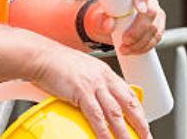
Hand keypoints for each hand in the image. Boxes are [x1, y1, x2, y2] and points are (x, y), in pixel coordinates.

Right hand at [30, 44, 150, 138]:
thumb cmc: (55, 63)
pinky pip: (97, 116)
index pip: (128, 93)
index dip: (138, 110)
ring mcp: (93, 84)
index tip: (142, 123)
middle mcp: (103, 77)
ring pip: (115, 113)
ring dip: (125, 132)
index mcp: (104, 72)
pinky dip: (104, 132)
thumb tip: (93, 100)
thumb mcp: (81, 70)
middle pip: (128, 103)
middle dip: (140, 123)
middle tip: (146, 137)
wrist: (40, 55)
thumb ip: (91, 83)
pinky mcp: (81, 92)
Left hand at [86, 0, 165, 54]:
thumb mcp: (97, 17)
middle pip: (151, 12)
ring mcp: (155, 13)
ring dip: (140, 42)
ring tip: (124, 49)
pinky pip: (156, 38)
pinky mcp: (157, 26)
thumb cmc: (103, 16)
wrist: (108, 24)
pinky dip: (145, 47)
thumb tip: (109, 24)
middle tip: (125, 40)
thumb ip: (101, 20)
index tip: (140, 9)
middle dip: (138, 29)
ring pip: (155, 28)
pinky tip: (133, 51)